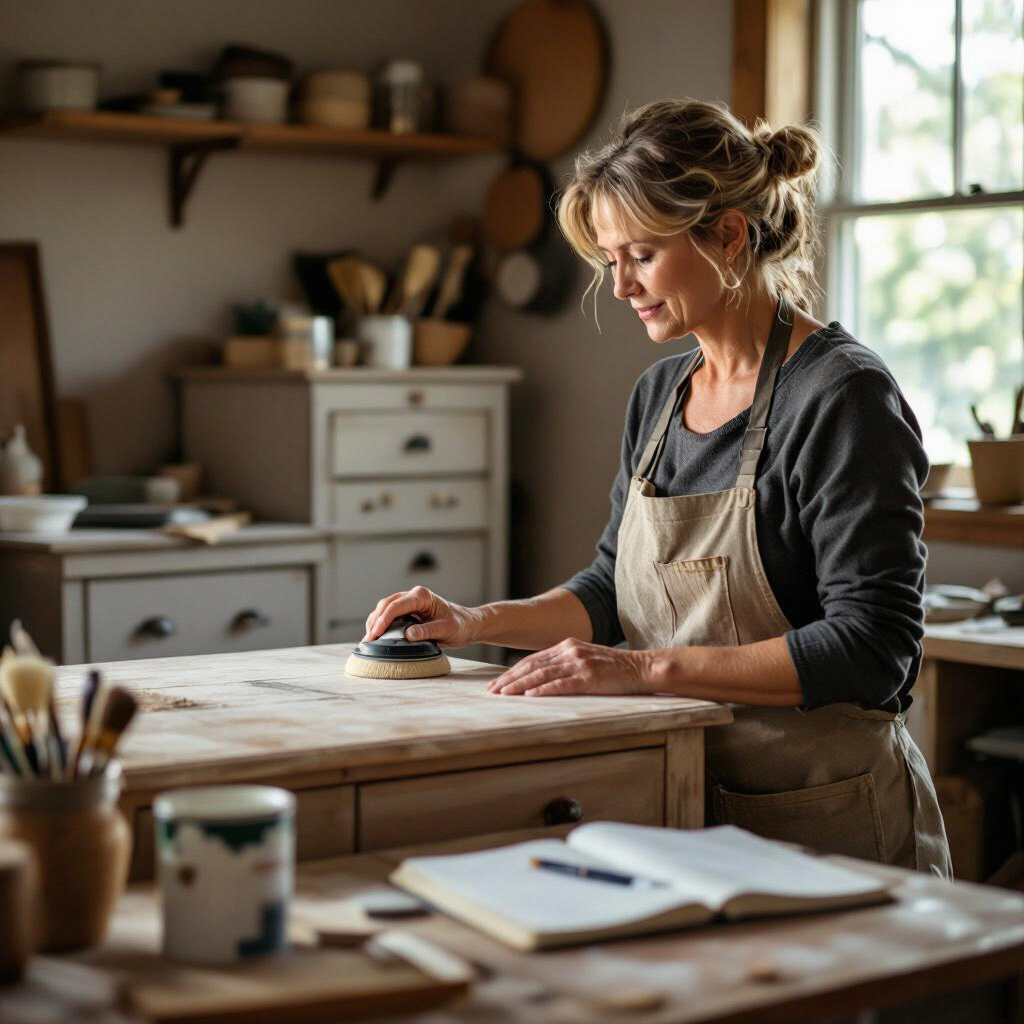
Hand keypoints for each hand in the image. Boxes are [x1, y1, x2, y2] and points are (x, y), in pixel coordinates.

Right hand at [362, 586, 482, 647]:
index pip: (396, 605)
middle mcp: (413, 596)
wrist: (467, 625)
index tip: (375, 633)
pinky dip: (381, 624)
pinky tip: (377, 635)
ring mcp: (409, 603)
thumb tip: (408, 635)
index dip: (383, 619)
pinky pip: (390, 615)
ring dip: (375, 622)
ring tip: (369, 639)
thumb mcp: (446, 629)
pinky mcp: (408, 612)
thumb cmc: (459, 624)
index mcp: (422, 596)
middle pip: (386, 604)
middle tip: (368, 639)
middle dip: (375, 621)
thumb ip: (427, 631)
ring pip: (385, 608)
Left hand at [487, 639, 652, 696]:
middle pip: (532, 666)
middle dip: (509, 679)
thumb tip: (539, 679)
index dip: (512, 672)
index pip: (532, 660)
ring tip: (504, 694)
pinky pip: (562, 684)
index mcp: (566, 646)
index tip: (497, 683)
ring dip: (520, 686)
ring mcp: (579, 663)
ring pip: (542, 675)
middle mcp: (570, 651)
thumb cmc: (614, 668)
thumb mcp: (585, 660)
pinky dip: (544, 690)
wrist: (641, 668)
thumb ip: (564, 664)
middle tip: (492, 691)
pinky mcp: (589, 677)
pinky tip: (531, 696)